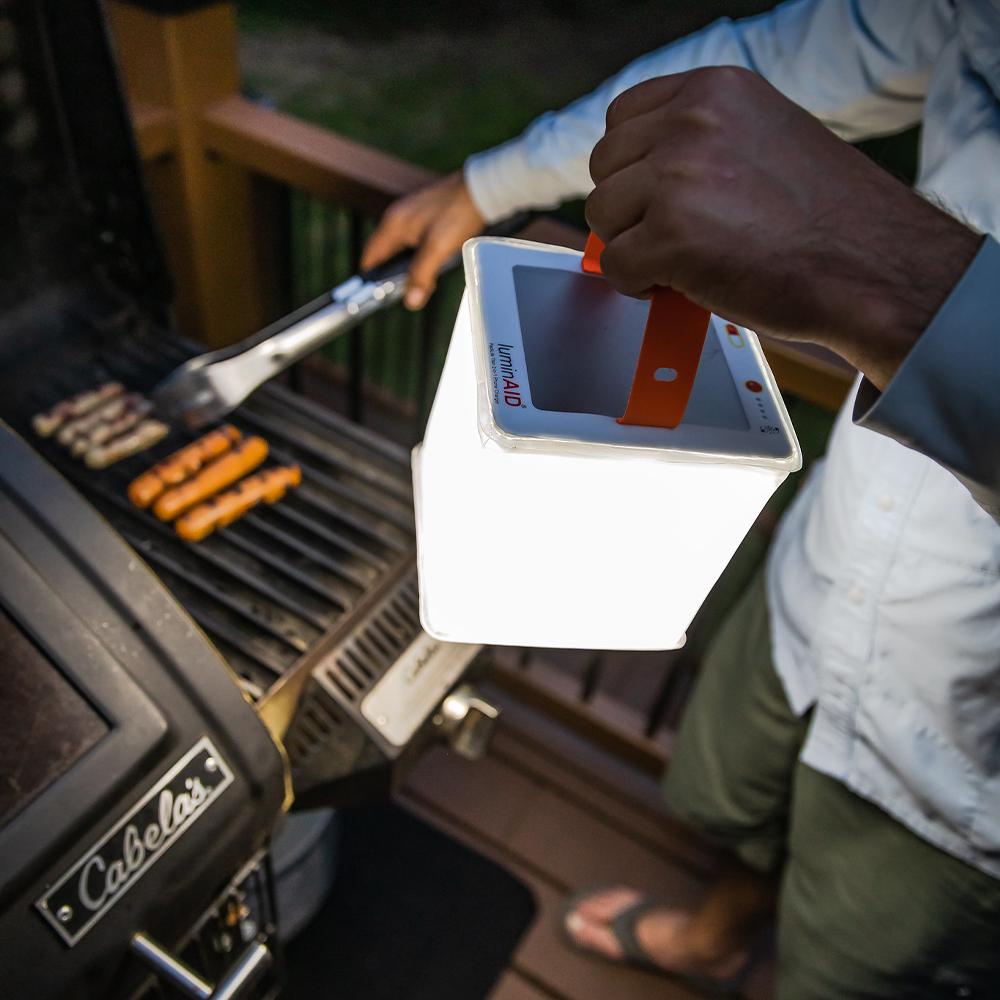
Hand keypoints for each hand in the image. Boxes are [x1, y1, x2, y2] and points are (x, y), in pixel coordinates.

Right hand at [361, 171, 484, 309]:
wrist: (480, 190)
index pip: (370, 257)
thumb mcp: (437, 249)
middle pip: (383, 253)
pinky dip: (416, 255)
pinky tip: (430, 262)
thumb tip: (410, 301)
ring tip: (417, 282)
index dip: (370, 279)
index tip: (376, 296)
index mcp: (393, 225)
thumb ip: (421, 275)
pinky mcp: (424, 215)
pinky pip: (412, 240)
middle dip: (388, 274)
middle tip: (399, 293)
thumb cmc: (458, 214)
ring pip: (399, 247)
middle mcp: (397, 217)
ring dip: (404, 266)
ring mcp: (410, 215)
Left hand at [585, 67, 982, 387]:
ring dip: (631, 246)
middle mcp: (691, 121)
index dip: (630, 166)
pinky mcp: (670, 236)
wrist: (874, 269)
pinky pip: (613, 265)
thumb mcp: (765, 141)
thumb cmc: (829, 221)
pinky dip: (636, 285)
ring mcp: (677, 177)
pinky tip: (677, 287)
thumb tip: (641, 176)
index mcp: (715, 90)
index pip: (623, 116)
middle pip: (604, 166)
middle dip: (627, 208)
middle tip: (669, 236)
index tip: (651, 195)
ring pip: (602, 216)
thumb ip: (702, 144)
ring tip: (681, 262)